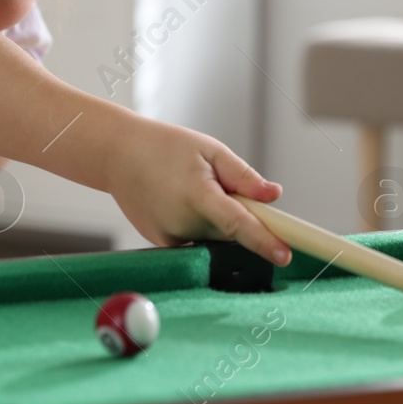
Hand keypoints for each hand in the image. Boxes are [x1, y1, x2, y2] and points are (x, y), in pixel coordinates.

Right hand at [105, 118, 291, 266]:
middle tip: (220, 185)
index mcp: (197, 195)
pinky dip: (199, 225)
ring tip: (190, 189)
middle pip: (230, 232)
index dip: (264, 241)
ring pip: (213, 238)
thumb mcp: (209, 150)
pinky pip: (196, 240)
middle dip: (240, 216)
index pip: (238, 224)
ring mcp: (169, 237)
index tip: (285, 256)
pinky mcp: (161, 244)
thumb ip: (243, 176)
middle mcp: (182, 222)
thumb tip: (274, 196)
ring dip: (217, 221)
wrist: (117, 155)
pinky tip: (179, 201)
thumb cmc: (165, 147)